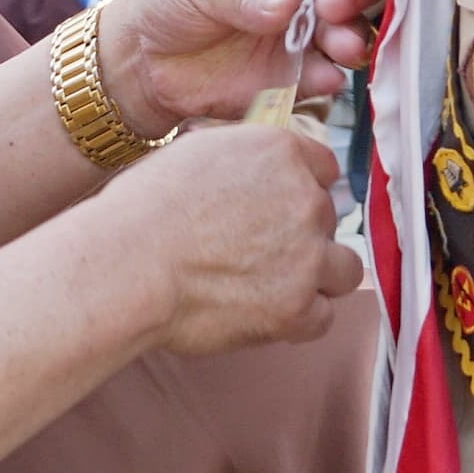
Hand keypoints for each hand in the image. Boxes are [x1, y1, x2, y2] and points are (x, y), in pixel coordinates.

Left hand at [102, 0, 388, 133]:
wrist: (149, 60)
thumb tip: (290, 3)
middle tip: (330, 6)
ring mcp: (312, 30)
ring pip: (358, 27)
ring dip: (356, 35)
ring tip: (339, 47)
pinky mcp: (302, 73)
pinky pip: (331, 74)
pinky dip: (332, 76)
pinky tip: (323, 78)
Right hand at [115, 117, 360, 355]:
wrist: (129, 264)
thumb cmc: (143, 210)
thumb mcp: (194, 152)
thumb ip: (240, 158)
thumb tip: (248, 170)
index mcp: (279, 152)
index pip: (322, 167)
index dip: (302, 189)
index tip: (284, 208)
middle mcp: (304, 199)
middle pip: (328, 218)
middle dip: (301, 234)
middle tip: (259, 250)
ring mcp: (307, 256)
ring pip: (344, 268)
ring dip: (318, 277)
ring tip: (279, 285)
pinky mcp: (297, 308)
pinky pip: (322, 318)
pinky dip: (299, 320)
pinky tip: (266, 314)